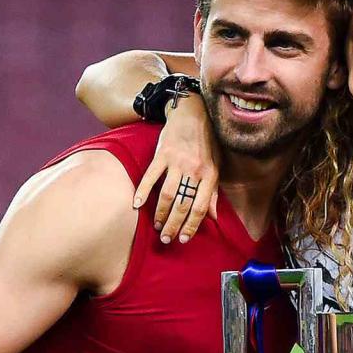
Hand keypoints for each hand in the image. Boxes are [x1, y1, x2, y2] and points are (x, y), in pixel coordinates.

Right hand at [133, 95, 218, 244]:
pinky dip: (142, 191)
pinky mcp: (162, 154)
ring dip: (160, 213)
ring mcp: (177, 162)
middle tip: (166, 239)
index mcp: (209, 175)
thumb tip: (213, 218)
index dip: (192, 226)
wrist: (193, 113)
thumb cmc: (206, 143)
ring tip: (156, 227)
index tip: (183, 239)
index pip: (200, 207)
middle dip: (173, 225)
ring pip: (167, 194)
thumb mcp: (216, 167)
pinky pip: (150, 176)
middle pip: (183, 204)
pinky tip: (136, 204)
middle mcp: (194, 170)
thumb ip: (213, 193)